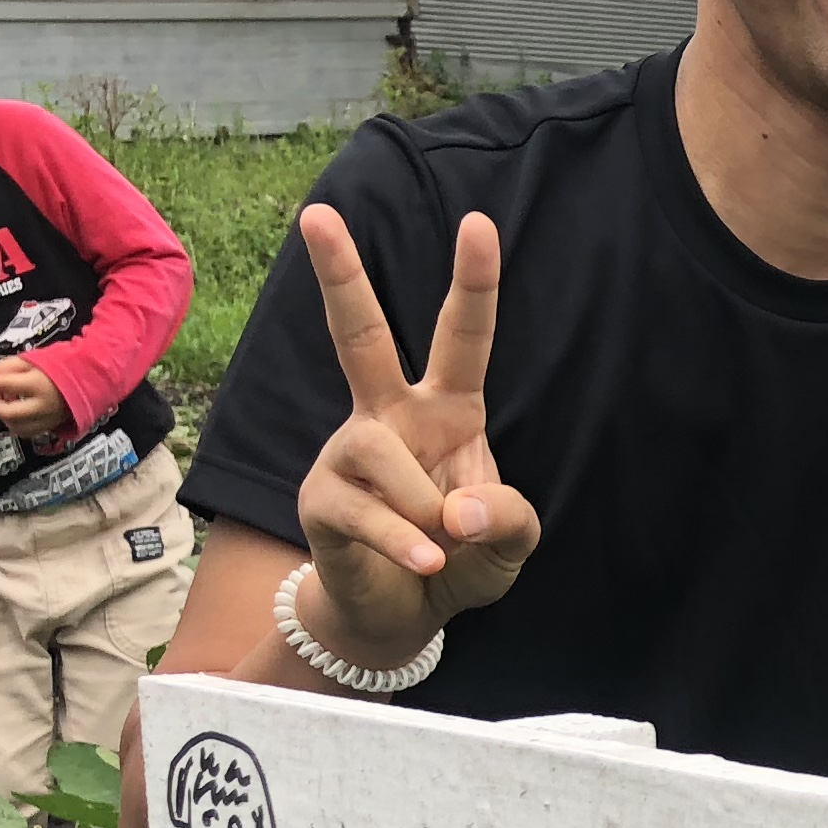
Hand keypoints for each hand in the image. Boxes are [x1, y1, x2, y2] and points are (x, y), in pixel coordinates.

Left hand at [0, 358, 69, 441]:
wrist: (90, 379)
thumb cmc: (61, 365)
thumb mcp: (34, 358)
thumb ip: (11, 366)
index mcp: (37, 384)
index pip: (2, 383)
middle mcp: (42, 405)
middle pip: (7, 412)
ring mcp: (48, 419)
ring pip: (15, 426)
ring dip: (4, 416)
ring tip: (6, 403)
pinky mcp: (51, 427)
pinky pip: (27, 432)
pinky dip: (16, 424)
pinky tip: (16, 414)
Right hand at [290, 204, 542, 666]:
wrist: (404, 614)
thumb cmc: (460, 559)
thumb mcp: (510, 541)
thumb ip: (507, 519)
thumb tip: (455, 508)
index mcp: (447, 408)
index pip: (462, 337)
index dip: (472, 283)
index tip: (477, 223)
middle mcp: (389, 416)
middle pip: (359, 334)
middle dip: (341, 275)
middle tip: (317, 213)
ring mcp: (348, 452)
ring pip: (381, 453)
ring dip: (424, 507)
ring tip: (441, 545)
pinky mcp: (320, 498)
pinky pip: (366, 511)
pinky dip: (406, 543)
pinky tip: (427, 563)